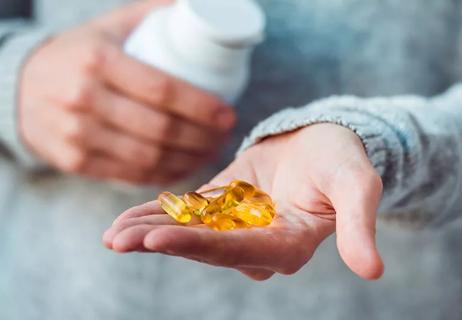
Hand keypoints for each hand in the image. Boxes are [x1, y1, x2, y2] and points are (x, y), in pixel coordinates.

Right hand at [19, 0, 234, 183]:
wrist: (22, 88)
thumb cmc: (80, 55)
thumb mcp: (110, 28)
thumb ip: (153, 17)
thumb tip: (201, 11)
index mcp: (97, 60)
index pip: (162, 89)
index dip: (202, 107)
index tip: (227, 114)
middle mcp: (83, 99)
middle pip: (160, 129)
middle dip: (202, 138)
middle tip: (224, 135)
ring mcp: (77, 135)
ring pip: (148, 158)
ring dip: (189, 160)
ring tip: (211, 151)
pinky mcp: (75, 161)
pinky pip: (130, 175)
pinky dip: (164, 175)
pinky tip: (183, 166)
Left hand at [104, 124, 383, 279]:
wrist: (324, 140)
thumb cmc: (342, 159)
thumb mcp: (356, 185)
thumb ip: (358, 224)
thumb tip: (372, 270)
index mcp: (288, 245)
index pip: (239, 251)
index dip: (200, 247)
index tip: (158, 241)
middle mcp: (258, 243)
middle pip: (204, 247)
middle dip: (161, 243)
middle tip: (117, 240)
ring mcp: (237, 225)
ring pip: (189, 233)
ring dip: (150, 232)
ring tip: (113, 233)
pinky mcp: (224, 206)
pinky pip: (189, 214)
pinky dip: (160, 215)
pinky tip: (127, 218)